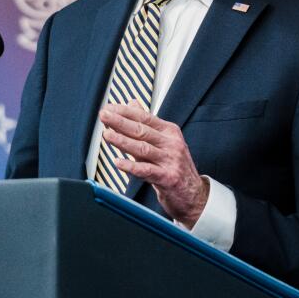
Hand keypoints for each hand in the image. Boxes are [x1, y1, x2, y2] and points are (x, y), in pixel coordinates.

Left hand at [100, 101, 209, 224]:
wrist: (194, 194)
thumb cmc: (174, 166)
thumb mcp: (163, 141)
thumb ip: (145, 124)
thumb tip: (132, 103)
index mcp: (170, 132)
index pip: (145, 118)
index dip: (126, 112)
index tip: (109, 108)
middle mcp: (172, 144)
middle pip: (142, 130)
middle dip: (120, 122)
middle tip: (104, 116)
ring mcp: (171, 161)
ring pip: (143, 148)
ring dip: (123, 141)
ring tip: (107, 135)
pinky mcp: (168, 178)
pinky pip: (146, 171)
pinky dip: (131, 166)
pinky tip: (118, 162)